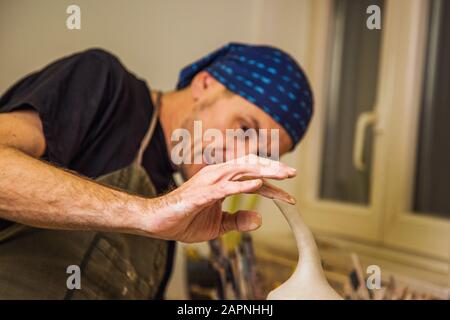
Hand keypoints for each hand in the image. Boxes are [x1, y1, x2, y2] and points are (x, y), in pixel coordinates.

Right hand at [141, 154, 296, 242]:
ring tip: (282, 175)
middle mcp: (216, 175)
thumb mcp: (218, 225)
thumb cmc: (185, 220)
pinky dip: (242, 185)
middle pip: (249, 165)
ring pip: (240, 171)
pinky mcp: (200, 194)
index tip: (289, 196)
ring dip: (263, 172)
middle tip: (293, 173)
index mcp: (221, 180)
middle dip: (273, 168)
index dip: (272, 186)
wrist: (158, 223)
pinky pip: (224, 187)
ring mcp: (208, 182)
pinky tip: (257, 185)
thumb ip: (238, 220)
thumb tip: (259, 219)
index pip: (252, 178)